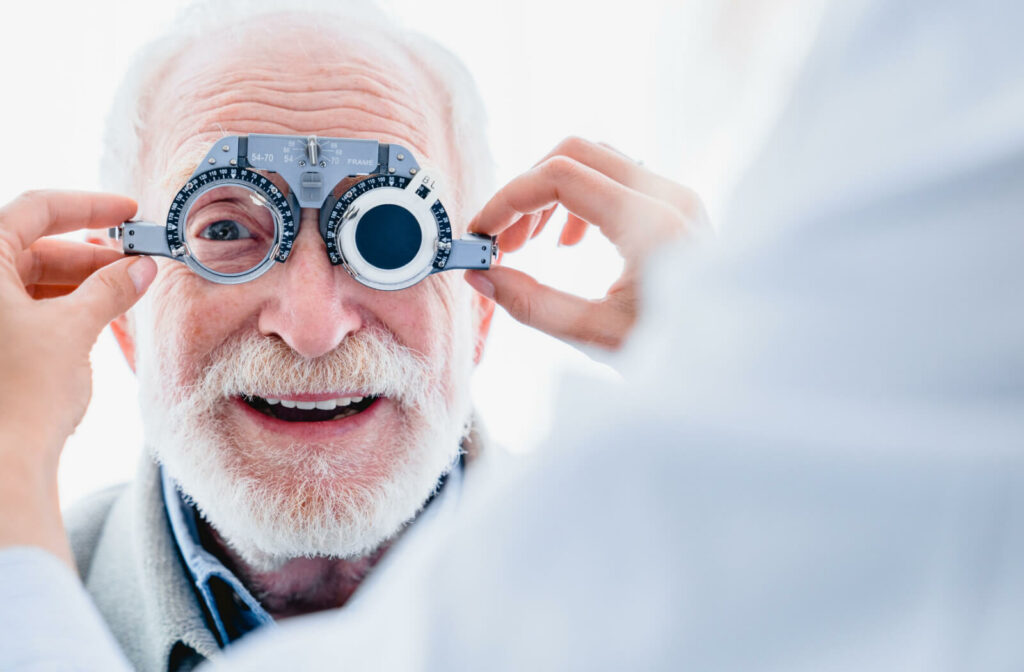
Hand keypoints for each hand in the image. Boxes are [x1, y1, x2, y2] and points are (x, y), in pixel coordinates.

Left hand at [0, 190, 155, 564]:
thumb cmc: (18, 397)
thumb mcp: (73, 330)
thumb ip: (110, 289)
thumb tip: (141, 267)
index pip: (35, 210)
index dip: (88, 206)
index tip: (128, 211)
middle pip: (31, 246)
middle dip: (90, 254)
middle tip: (138, 263)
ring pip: (31, 280)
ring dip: (80, 283)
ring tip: (125, 292)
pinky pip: (25, 309)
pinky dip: (63, 307)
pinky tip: (98, 317)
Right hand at [465, 136, 707, 348]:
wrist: (734, 360)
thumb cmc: (676, 353)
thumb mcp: (598, 336)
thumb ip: (533, 305)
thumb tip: (480, 278)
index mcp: (650, 222)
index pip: (559, 176)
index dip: (508, 200)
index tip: (482, 235)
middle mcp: (668, 195)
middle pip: (574, 152)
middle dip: (526, 191)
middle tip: (503, 243)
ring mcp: (677, 196)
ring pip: (595, 160)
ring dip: (552, 193)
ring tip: (531, 245)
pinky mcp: (677, 206)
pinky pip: (617, 177)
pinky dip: (580, 197)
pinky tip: (569, 242)